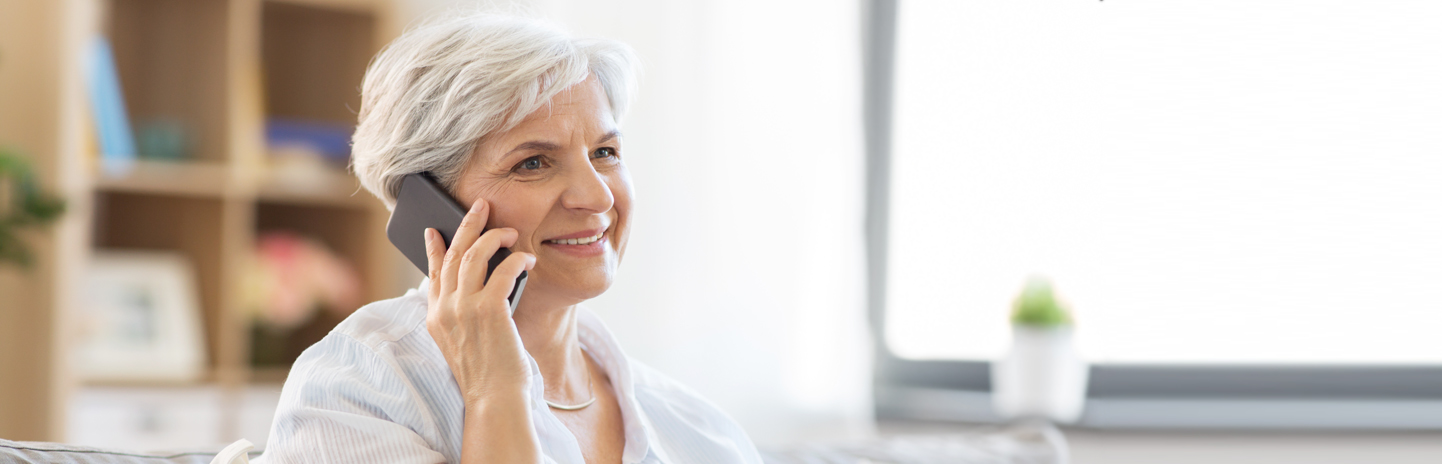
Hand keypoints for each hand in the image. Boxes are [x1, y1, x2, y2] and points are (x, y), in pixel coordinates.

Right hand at [424, 198, 536, 403]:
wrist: (494, 399)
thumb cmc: (488, 374)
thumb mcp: (464, 342)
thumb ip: (462, 314)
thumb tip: (478, 283)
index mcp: (436, 318)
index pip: (433, 273)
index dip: (434, 247)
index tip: (435, 229)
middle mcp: (445, 309)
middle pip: (453, 254)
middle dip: (468, 225)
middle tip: (482, 205)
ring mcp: (465, 308)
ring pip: (475, 255)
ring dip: (494, 236)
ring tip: (510, 231)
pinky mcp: (489, 310)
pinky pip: (504, 270)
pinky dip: (518, 259)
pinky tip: (528, 259)